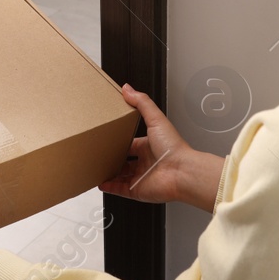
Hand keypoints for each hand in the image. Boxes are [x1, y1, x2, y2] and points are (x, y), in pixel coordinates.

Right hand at [99, 82, 193, 204]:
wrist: (182, 172)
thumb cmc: (174, 148)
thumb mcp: (156, 119)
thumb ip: (141, 103)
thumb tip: (128, 89)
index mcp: (149, 145)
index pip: (131, 143)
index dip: (120, 141)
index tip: (108, 137)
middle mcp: (146, 162)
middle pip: (125, 161)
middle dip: (113, 158)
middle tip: (99, 153)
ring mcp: (141, 177)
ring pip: (121, 176)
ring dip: (109, 173)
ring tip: (96, 168)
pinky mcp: (137, 190)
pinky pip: (120, 190)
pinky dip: (110, 187)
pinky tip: (101, 182)